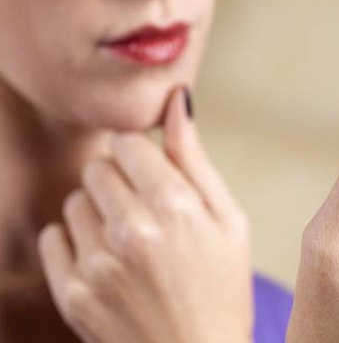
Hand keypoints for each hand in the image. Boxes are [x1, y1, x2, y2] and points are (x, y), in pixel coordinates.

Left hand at [38, 87, 251, 342]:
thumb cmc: (222, 288)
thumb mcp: (229, 221)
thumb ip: (196, 160)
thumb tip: (178, 101)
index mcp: (175, 207)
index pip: (126, 143)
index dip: (140, 154)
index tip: (151, 173)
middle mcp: (131, 231)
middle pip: (98, 167)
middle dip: (120, 179)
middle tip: (145, 211)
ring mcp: (98, 264)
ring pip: (76, 200)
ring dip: (99, 211)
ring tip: (130, 241)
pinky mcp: (73, 293)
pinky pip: (55, 237)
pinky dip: (77, 241)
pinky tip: (108, 261)